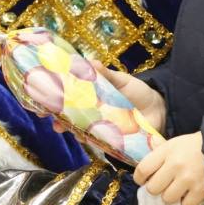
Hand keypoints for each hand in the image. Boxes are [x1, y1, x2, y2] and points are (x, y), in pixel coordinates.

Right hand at [51, 60, 166, 135]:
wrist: (161, 107)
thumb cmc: (139, 93)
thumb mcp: (122, 81)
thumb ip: (107, 74)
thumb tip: (91, 62)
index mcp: (94, 99)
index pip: (70, 102)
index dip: (55, 103)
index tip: (42, 105)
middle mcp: (95, 116)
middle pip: (72, 120)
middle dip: (59, 121)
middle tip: (51, 121)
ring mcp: (104, 129)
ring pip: (83, 132)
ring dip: (73, 131)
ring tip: (66, 128)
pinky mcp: (115, 141)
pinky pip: (100, 143)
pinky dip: (92, 140)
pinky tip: (85, 137)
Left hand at [135, 132, 203, 204]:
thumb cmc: (196, 145)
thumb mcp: (176, 142)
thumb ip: (161, 149)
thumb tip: (149, 149)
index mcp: (167, 151)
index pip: (143, 169)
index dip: (139, 178)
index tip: (142, 180)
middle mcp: (175, 165)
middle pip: (153, 188)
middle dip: (156, 188)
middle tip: (163, 184)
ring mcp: (188, 179)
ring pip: (168, 199)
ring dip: (171, 196)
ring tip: (178, 189)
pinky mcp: (200, 191)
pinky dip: (187, 202)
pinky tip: (190, 194)